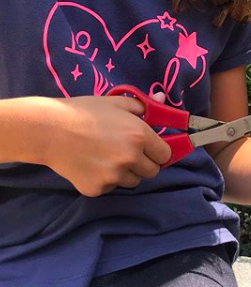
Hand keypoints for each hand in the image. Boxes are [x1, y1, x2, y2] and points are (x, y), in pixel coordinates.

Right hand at [42, 92, 171, 196]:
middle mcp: (130, 158)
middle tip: (129, 153)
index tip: (151, 149)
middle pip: (152, 172)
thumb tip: (160, 97)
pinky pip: (111, 187)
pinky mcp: (97, 189)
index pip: (165, 155)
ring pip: (132, 181)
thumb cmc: (84, 111)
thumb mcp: (116, 102)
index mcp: (140, 136)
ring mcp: (113, 176)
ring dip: (126, 172)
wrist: (50, 130)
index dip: (159, 152)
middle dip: (145, 163)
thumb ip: (143, 105)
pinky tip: (92, 164)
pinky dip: (106, 179)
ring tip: (108, 157)